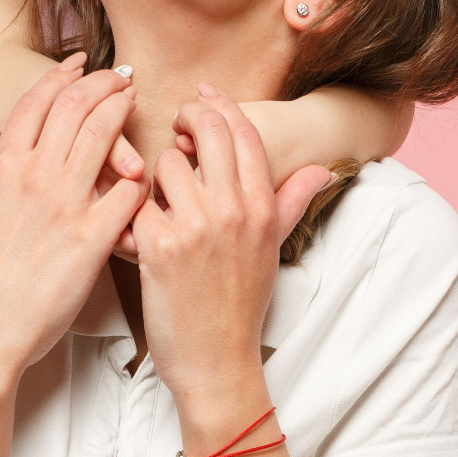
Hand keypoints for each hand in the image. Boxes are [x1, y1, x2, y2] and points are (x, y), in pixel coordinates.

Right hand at [0, 55, 147, 376]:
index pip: (38, 99)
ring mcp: (63, 204)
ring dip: (124, 111)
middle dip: (104, 82)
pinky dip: (141, 175)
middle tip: (122, 75)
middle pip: (75, 105)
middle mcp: (32, 175)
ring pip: (102, 134)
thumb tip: (44, 146)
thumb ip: (20, 170)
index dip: (63, 74)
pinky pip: (128, 191)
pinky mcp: (90, 238)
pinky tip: (149, 169)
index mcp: (5, 165)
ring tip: (137, 102)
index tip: (83, 62)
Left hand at [133, 85, 332, 402]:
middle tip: (177, 129)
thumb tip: (321, 169)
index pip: (244, 133)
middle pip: (208, 130)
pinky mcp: (159, 246)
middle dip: (188, 119)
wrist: (216, 362)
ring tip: (164, 204)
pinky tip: (142, 233)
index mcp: (263, 207)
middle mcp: (234, 211)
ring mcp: (197, 227)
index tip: (204, 94)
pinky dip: (136, 214)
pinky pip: (139, 203)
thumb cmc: (240, 305)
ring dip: (158, 177)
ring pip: (166, 163)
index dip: (222, 105)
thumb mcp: (272, 249)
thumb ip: (292, 202)